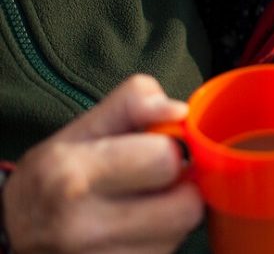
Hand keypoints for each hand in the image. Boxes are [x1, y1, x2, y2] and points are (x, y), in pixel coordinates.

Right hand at [1, 75, 201, 253]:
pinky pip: (167, 252)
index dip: (169, 149)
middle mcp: (85, 225)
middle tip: (155, 180)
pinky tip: (135, 228)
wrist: (13, 232)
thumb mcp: (82, 130)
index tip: (154, 149)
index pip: (165, 160)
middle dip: (180, 187)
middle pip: (186, 206)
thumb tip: (178, 111)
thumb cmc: (51, 177)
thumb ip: (132, 104)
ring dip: (173, 215)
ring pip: (182, 233)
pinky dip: (161, 238)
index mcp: (73, 176)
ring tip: (141, 205)